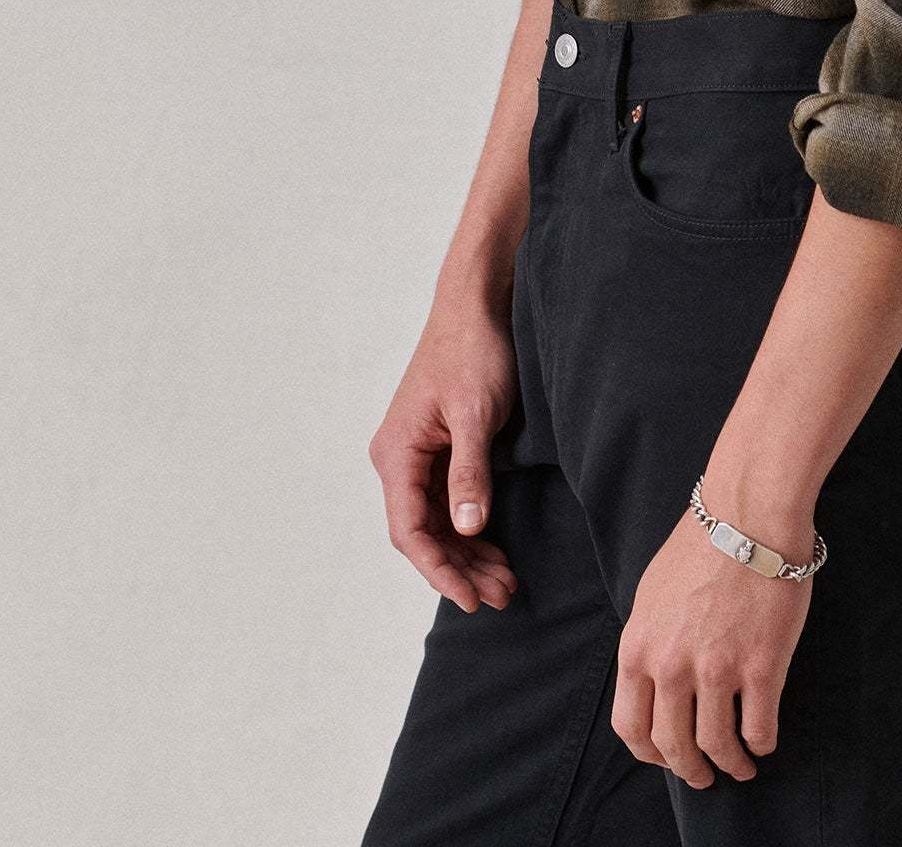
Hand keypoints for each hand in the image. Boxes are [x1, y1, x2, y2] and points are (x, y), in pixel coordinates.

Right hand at [368, 299, 519, 613]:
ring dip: (468, 553)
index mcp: (397, 453)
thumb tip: (467, 530)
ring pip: (438, 522)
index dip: (440, 570)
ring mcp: (418, 455)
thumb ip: (469, 472)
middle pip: (424, 533)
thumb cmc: (474, 349)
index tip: (471, 598)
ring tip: (504, 583)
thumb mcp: (475, 412)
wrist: (478, 303)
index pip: (411, 531)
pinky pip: (448, 502)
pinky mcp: (439, 448)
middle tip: (502, 596)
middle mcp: (399, 459)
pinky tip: (494, 549)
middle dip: (461, 568)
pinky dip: (471, 528)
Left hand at [611, 492, 814, 787]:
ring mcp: (716, 670)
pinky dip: (760, 744)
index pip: (631, 728)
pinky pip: (758, 728)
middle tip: (705, 776)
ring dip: (730, 764)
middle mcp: (671, 666)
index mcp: (638, 648)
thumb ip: (649, 641)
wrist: (748, 513)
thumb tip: (653, 680)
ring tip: (741, 765)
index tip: (668, 758)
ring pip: (717, 745)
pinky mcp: (760, 666)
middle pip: (673, 746)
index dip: (651, 753)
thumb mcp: (652, 594)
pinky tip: (764, 740)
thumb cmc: (701, 545)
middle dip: (691, 770)